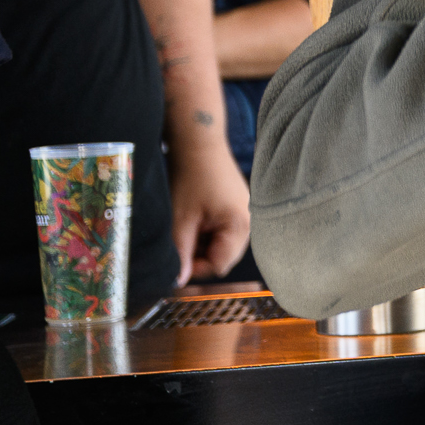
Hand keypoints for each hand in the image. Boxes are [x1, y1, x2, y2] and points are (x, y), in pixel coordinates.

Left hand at [166, 135, 250, 283]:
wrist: (199, 144)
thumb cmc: (192, 177)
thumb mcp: (181, 220)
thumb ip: (181, 253)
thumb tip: (178, 280)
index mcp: (240, 226)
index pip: (220, 265)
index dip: (195, 267)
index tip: (175, 260)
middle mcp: (249, 221)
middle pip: (222, 255)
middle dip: (198, 253)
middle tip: (177, 241)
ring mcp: (244, 212)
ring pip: (220, 242)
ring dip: (200, 241)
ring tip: (185, 224)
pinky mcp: (236, 205)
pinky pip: (222, 228)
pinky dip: (205, 228)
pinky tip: (193, 216)